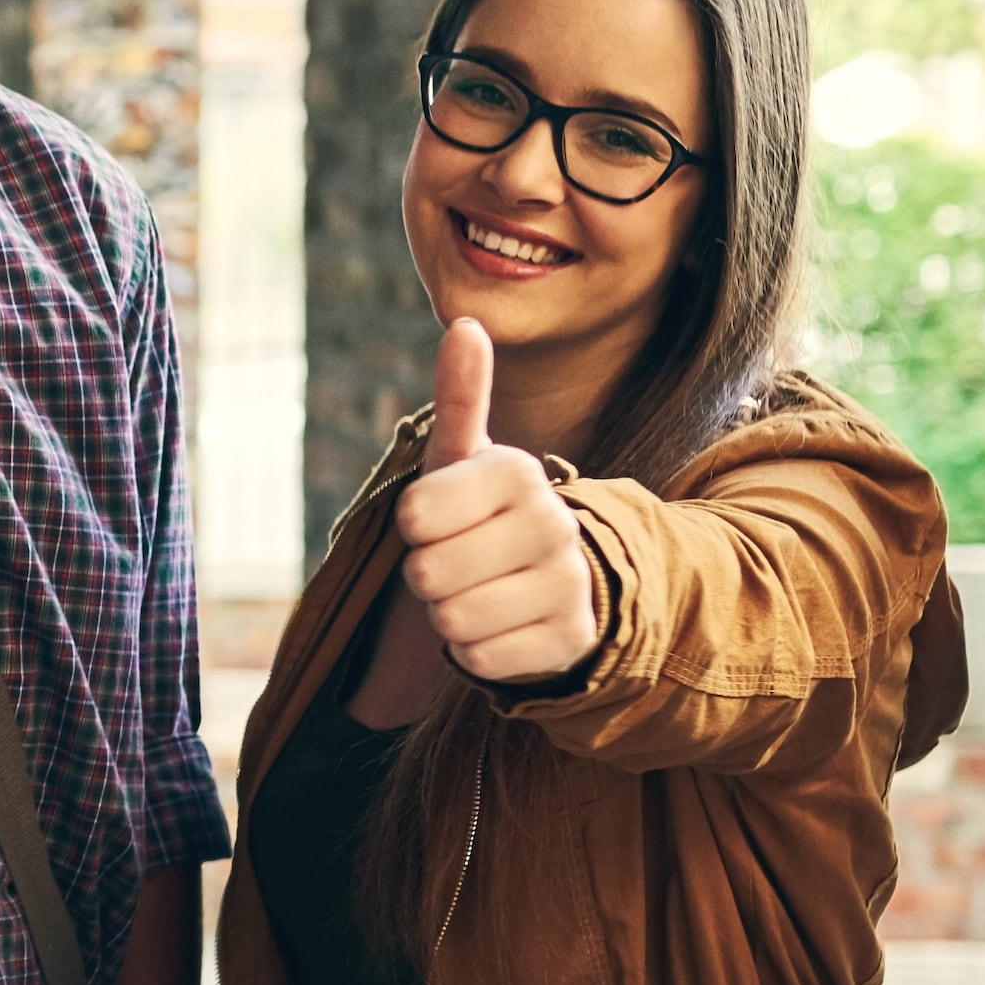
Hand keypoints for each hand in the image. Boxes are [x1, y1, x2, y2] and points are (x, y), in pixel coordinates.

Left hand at [394, 318, 601, 682]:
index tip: (442, 519)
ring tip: (480, 593)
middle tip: (461, 563)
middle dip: (428, 576)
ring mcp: (568, 584)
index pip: (415, 514)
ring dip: (450, 616)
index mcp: (518, 472)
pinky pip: (480, 660)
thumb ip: (460, 398)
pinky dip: (477, 653)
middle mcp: (554, 523)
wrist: (548, 587)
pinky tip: (503, 628)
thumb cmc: (482, 517)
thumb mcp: (462, 460)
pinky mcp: (570, 641)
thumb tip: (465, 323)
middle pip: (428, 572)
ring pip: (453, 621)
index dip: (413, 525)